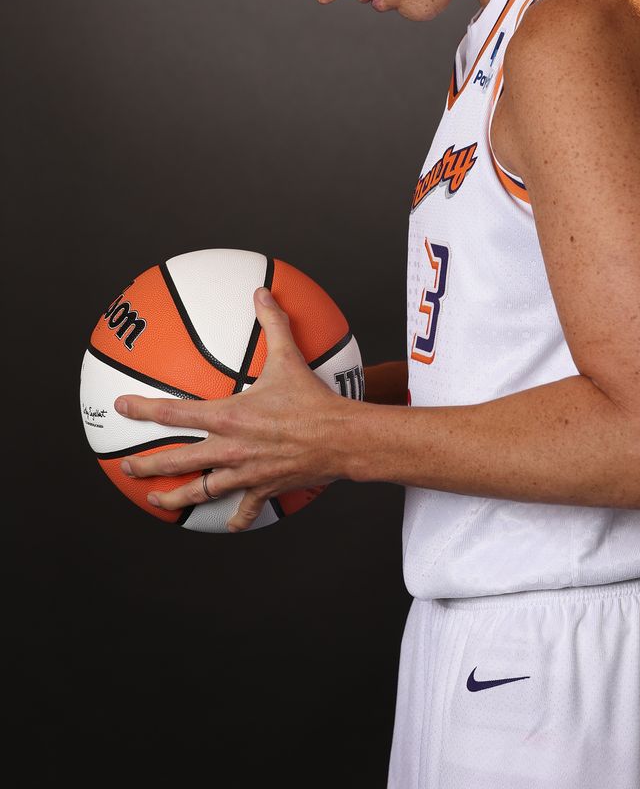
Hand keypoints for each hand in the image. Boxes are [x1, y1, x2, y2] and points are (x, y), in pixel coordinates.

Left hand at [114, 287, 351, 530]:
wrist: (341, 439)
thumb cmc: (313, 399)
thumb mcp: (289, 357)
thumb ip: (272, 324)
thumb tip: (262, 291)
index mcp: (228, 417)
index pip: (174, 414)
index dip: (143, 410)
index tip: (121, 407)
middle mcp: (229, 449)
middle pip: (176, 462)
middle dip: (145, 466)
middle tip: (125, 467)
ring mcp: (244, 473)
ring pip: (201, 492)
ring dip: (175, 499)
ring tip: (156, 502)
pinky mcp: (264, 488)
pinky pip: (245, 509)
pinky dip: (237, 517)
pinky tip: (230, 525)